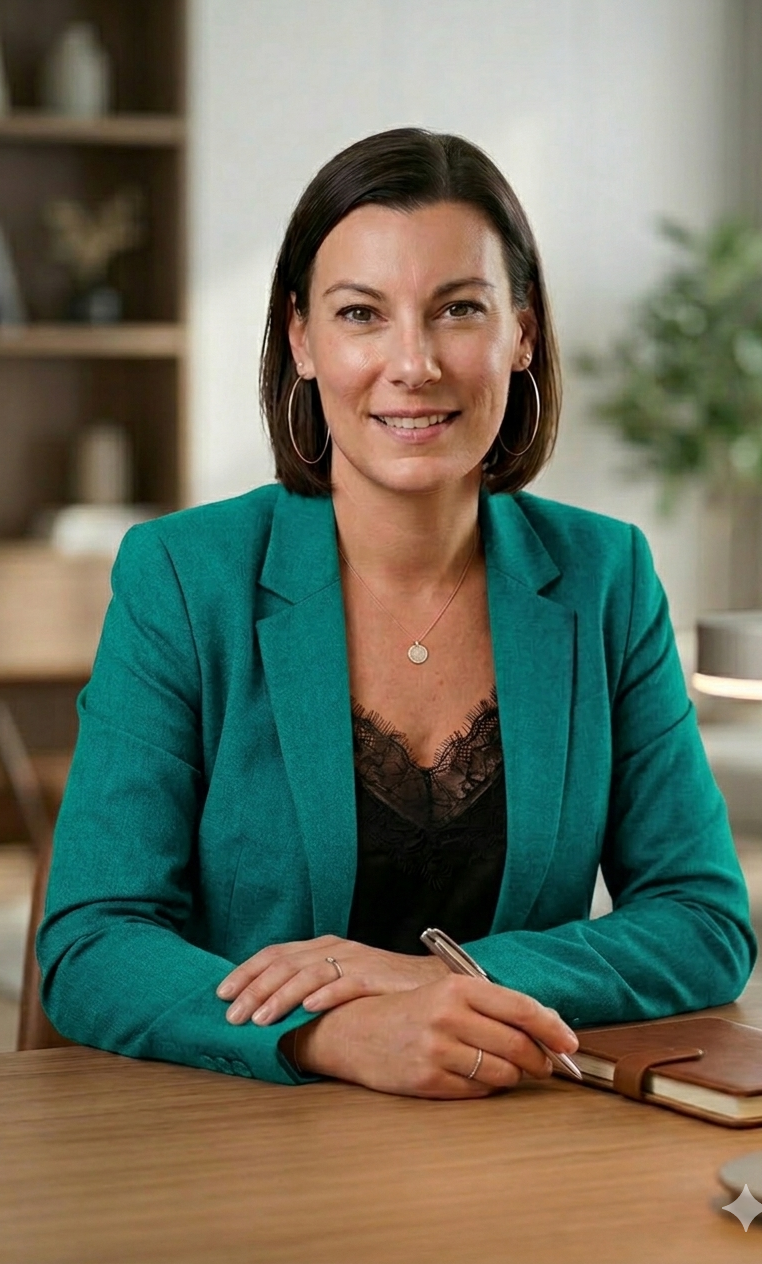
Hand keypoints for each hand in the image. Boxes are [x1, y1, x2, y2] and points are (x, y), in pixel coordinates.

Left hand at [217, 934, 447, 1025]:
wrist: (428, 982)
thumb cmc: (379, 988)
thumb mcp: (338, 981)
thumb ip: (307, 988)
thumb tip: (264, 1009)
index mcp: (321, 947)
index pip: (274, 954)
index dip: (246, 972)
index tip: (222, 994)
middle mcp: (333, 948)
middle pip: (284, 965)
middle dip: (254, 990)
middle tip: (232, 1016)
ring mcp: (354, 960)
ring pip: (307, 975)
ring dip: (280, 997)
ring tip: (260, 1019)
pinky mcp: (374, 976)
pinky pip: (345, 983)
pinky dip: (324, 995)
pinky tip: (307, 1010)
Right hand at [291, 974, 578, 1098]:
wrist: (354, 1032)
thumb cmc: (409, 1012)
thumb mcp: (448, 994)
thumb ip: (495, 1006)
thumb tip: (548, 1025)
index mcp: (456, 987)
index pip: (520, 1008)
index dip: (552, 1029)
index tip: (571, 1043)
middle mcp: (448, 1016)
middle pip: (518, 1046)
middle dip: (539, 1060)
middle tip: (543, 1064)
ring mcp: (437, 1050)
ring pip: (503, 1074)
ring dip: (512, 1076)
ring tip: (501, 1068)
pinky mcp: (428, 1081)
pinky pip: (479, 1093)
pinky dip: (486, 1089)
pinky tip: (473, 1077)